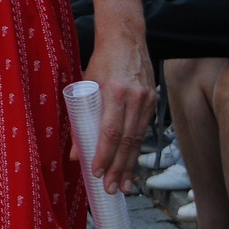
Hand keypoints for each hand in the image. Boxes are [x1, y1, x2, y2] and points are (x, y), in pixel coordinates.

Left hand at [80, 25, 155, 193]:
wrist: (127, 39)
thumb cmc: (102, 61)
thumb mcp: (86, 84)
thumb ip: (80, 117)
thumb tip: (75, 152)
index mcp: (115, 90)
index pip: (110, 130)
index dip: (104, 154)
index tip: (97, 172)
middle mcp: (135, 98)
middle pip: (127, 140)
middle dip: (118, 168)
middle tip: (111, 189)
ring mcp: (147, 100)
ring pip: (138, 140)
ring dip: (129, 165)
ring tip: (123, 186)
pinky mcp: (153, 102)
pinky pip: (143, 132)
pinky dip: (136, 151)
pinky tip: (131, 166)